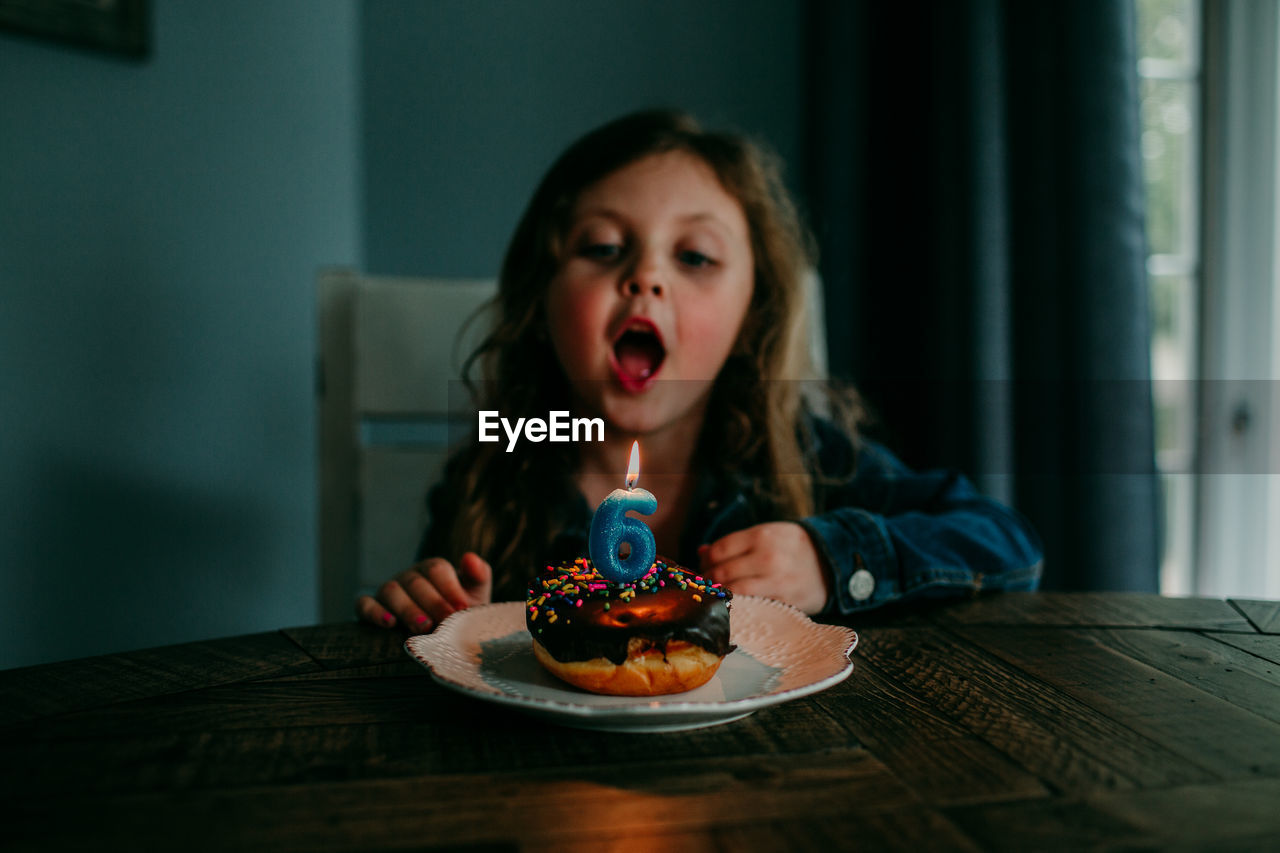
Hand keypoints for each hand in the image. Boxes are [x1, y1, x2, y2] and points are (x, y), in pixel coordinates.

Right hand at [355, 552, 492, 632]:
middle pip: (415, 582)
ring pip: (391, 591)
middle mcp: (409, 576)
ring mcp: (388, 590)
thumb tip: (470, 557)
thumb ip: (478, 576)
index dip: (449, 588)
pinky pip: (364, 604)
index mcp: (432, 569)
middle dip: (432, 602)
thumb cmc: (459, 614)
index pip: (437, 569)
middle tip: (444, 622)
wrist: (440, 637)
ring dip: (407, 609)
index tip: (462, 608)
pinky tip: (388, 623)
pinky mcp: (369, 606)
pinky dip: (374, 612)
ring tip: (422, 627)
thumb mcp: (475, 596)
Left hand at [698, 522, 830, 613]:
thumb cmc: (793, 548)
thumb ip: (736, 543)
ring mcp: (776, 579)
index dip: (706, 561)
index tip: (705, 567)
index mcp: (761, 535)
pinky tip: (736, 604)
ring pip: (733, 590)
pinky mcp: (784, 600)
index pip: (719, 550)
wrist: (832, 562)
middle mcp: (768, 556)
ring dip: (721, 595)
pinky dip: (739, 605)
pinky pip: (751, 604)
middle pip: (722, 572)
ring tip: (721, 595)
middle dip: (710, 580)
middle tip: (709, 585)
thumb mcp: (768, 534)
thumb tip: (702, 552)